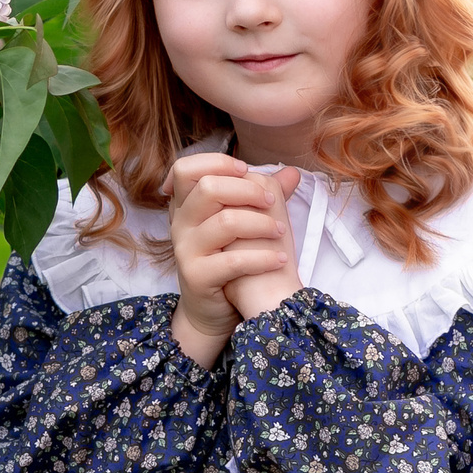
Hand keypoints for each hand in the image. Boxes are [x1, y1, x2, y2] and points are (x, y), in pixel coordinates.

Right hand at [166, 155, 300, 366]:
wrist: (212, 310)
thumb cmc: (228, 259)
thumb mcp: (239, 224)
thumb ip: (261, 195)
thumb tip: (292, 172)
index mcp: (185, 205)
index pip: (186, 168)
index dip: (217, 162)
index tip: (245, 170)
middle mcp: (179, 224)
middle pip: (207, 187)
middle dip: (247, 190)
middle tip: (270, 202)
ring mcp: (185, 250)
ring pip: (225, 221)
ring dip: (262, 224)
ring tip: (281, 232)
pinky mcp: (196, 276)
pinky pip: (234, 261)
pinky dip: (263, 258)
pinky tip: (280, 260)